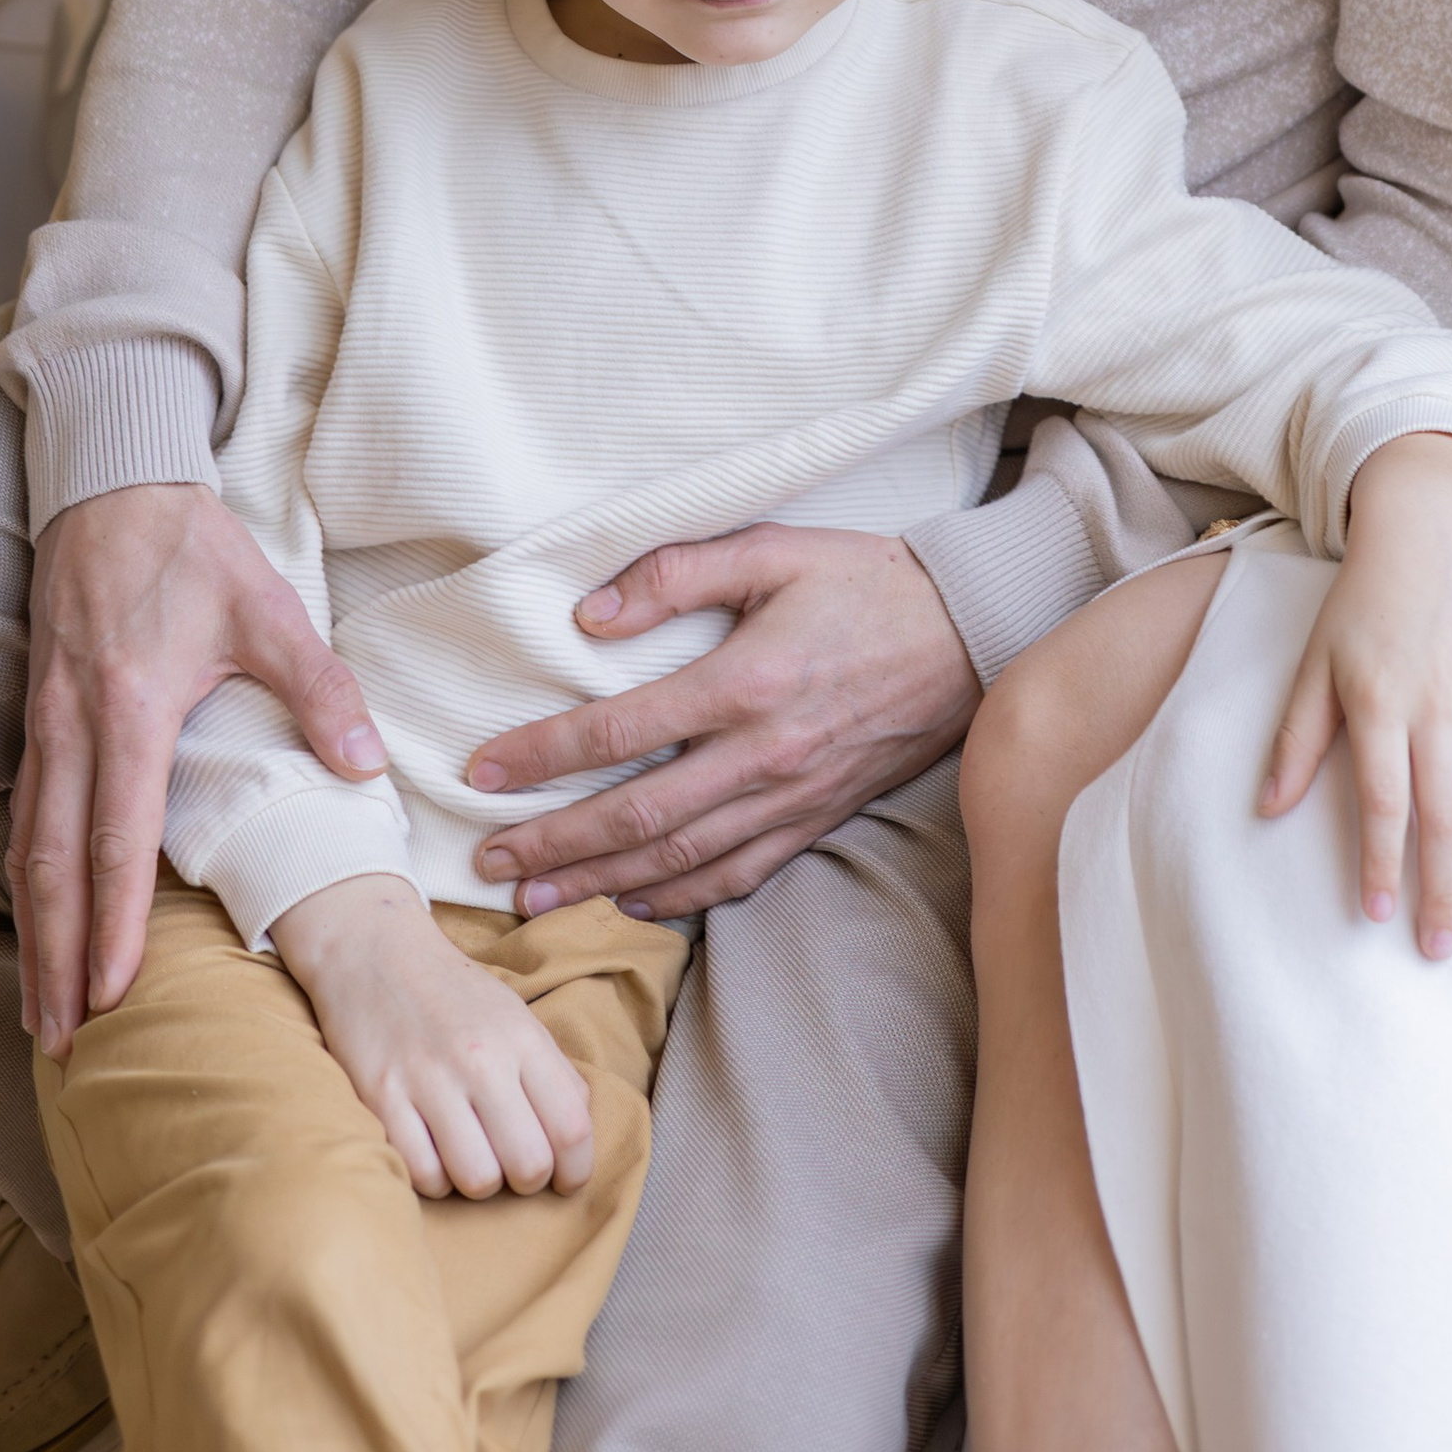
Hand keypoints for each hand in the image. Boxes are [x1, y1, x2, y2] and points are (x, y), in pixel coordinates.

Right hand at [10, 481, 385, 1057]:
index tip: (115, 991)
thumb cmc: (191, 549)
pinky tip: (36, 924)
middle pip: (58, 867)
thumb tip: (366, 761)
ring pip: (31, 850)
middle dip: (60, 959)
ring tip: (44, 1011)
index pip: (121, 837)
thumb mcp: (266, 605)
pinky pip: (26, 818)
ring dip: (35, 935)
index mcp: (132, 707)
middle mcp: (74, 728)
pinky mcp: (37, 718)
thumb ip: (317, 686)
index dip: (116, 921)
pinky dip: (28, 883)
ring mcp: (46, 726)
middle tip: (65, 1038)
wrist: (113, 486)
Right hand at [270, 873, 594, 1197]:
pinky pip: (422, 1175)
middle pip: (528, 1164)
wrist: (375, 951)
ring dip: (479, 1183)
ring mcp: (428, 1080)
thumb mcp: (516, 1018)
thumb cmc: (453, 994)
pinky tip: (433, 1154)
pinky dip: (433, 1180)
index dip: (575, 1170)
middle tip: (512, 1167)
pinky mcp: (381, 1097)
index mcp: (522, 1038)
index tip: (564, 1180)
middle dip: (527, 1182)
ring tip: (470, 1156)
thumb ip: (551, 1073)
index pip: (571, 1126)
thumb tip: (577, 1140)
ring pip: (477, 1180)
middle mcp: (480, 1059)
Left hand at [466, 525, 977, 919]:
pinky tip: (633, 902)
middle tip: (489, 862)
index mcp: (745, 680)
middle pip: (637, 814)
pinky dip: (678, 897)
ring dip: (600, 884)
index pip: (619, 729)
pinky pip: (737, 874)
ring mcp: (791, 797)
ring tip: (536, 903)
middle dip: (555, 845)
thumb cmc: (865, 580)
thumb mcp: (774, 548)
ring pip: (679, 857)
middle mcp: (763, 753)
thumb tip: (592, 615)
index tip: (483, 770)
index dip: (544, 755)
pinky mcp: (816, 819)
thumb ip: (678, 571)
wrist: (968, 633)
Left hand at [1261, 430, 1451, 951]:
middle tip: (1439, 949)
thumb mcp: (1316, 660)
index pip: (1385, 804)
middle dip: (1442, 891)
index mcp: (1380, 701)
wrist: (1430, 526)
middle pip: (1446, 817)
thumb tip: (1267, 810)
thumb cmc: (1362, 598)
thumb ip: (1297, 737)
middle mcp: (1438, 705)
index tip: (1378, 918)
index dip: (1383, 865)